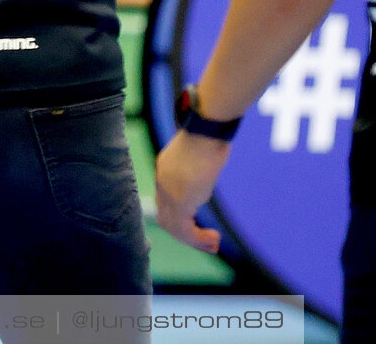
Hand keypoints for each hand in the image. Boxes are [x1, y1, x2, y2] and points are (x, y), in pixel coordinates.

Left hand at [154, 131, 231, 252]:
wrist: (206, 129)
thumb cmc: (210, 134)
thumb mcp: (203, 153)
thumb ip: (201, 166)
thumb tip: (211, 164)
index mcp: (165, 170)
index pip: (165, 202)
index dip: (181, 219)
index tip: (199, 228)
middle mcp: (162, 182)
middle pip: (166, 218)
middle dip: (186, 235)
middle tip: (207, 243)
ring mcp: (168, 192)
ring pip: (174, 227)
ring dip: (194, 241)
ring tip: (213, 244)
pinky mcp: (179, 200)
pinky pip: (184, 228)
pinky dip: (198, 239)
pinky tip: (214, 238)